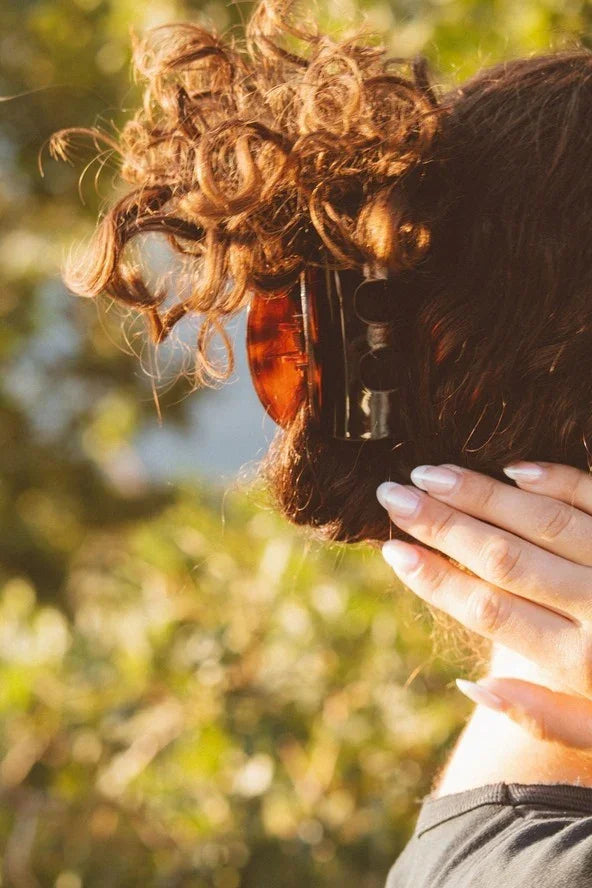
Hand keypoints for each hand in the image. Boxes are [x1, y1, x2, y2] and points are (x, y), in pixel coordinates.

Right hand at [376, 461, 591, 749]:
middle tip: (390, 492)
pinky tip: (513, 468)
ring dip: (480, 494)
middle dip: (440, 523)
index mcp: (580, 661)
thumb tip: (468, 686)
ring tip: (429, 473)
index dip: (434, 578)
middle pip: (502, 556)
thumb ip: (543, 718)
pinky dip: (555, 480)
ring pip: (539, 520)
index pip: (487, 609)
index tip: (390, 549)